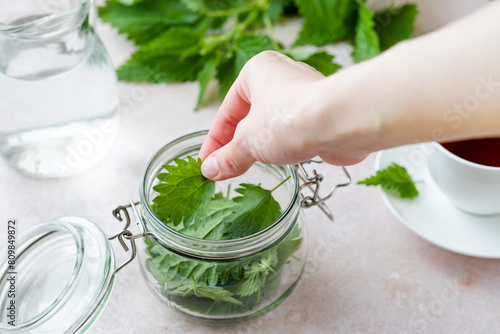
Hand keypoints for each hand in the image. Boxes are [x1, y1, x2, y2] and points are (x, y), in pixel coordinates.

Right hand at [198, 51, 371, 180]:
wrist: (341, 122)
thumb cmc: (290, 118)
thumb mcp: (248, 142)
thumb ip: (228, 157)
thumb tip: (212, 170)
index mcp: (257, 72)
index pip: (227, 111)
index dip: (214, 140)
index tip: (207, 162)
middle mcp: (282, 79)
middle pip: (250, 117)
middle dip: (237, 144)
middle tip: (225, 168)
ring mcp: (304, 97)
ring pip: (273, 126)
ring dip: (261, 148)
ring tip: (249, 169)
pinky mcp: (322, 116)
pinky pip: (295, 134)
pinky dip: (284, 150)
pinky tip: (280, 165)